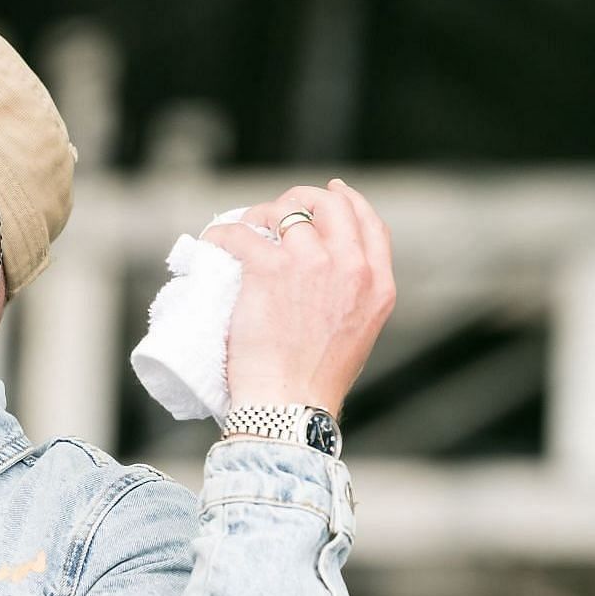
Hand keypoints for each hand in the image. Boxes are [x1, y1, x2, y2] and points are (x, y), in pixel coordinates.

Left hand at [201, 179, 394, 417]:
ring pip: (285, 212)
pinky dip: (224, 234)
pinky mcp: (270, 269)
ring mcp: (311, 264)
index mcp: (378, 285)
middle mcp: (351, 267)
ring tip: (245, 229)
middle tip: (276, 210)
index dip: (349, 201)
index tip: (333, 192)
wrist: (289, 403)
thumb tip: (326, 272)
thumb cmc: (315, 382)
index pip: (370, 224)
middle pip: (330, 205)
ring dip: (261, 214)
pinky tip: (216, 241)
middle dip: (302, 198)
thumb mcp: (357, 334)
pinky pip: (241, 233)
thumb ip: (351, 297)